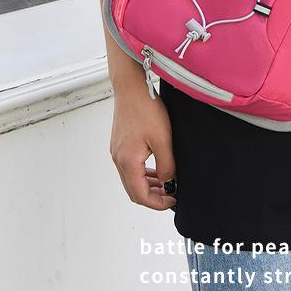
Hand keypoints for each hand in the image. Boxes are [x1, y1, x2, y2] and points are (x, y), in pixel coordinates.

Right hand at [110, 76, 176, 210]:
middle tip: (171, 195)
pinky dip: (143, 173)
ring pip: (131, 179)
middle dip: (153, 197)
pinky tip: (156, 169)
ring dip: (148, 185)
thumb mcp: (163, 139)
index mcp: (128, 161)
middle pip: (133, 190)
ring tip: (167, 184)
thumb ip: (167, 165)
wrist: (131, 87)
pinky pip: (130, 167)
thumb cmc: (146, 108)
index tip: (173, 201)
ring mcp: (117, 152)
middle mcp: (118, 159)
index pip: (140, 195)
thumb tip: (169, 184)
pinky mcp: (120, 144)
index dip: (157, 203)